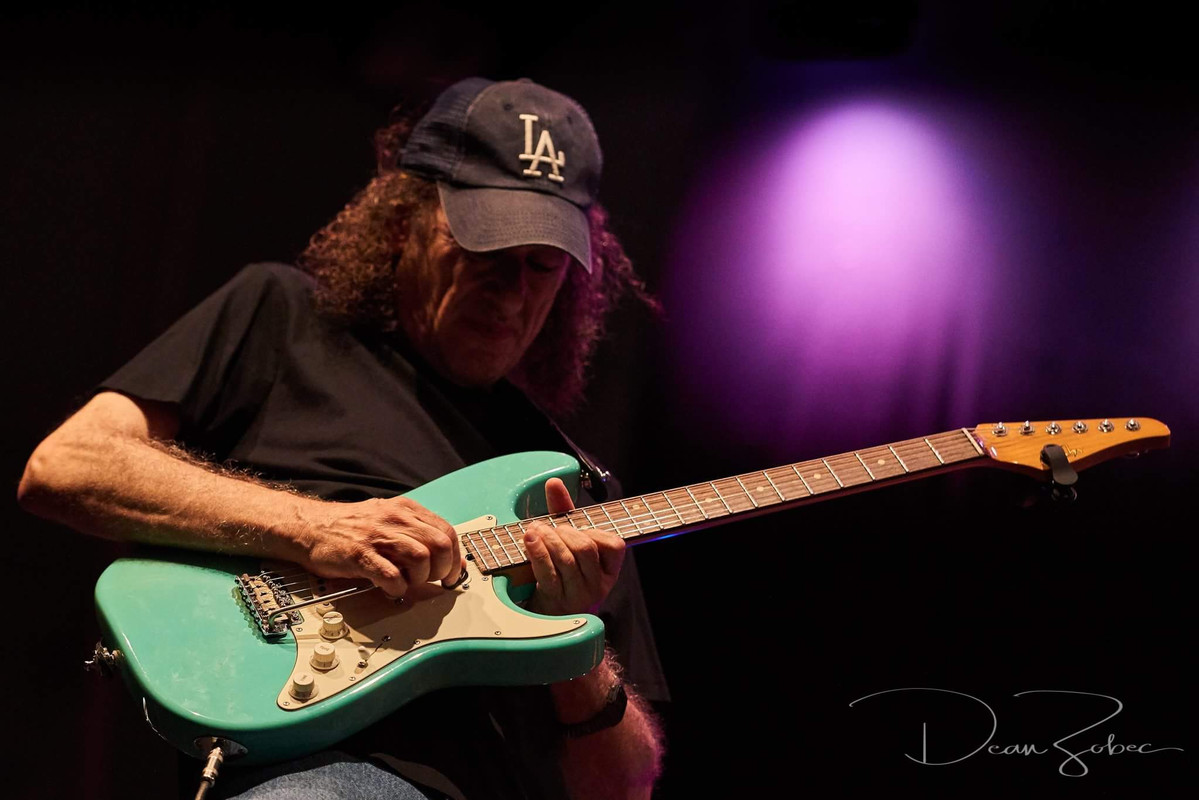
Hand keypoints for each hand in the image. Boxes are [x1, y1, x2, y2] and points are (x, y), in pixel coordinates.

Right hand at [302, 496, 464, 597]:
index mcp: (405, 510)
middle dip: (442, 569)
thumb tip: (450, 560)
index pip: (447, 531)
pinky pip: (392, 575)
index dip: (455, 557)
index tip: (452, 573)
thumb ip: (418, 536)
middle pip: (440, 545)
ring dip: (421, 578)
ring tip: (410, 583)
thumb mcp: (389, 522)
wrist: (310, 527)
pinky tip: (392, 588)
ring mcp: (377, 536)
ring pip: (421, 558)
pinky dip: (398, 587)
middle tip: (433, 581)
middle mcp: (395, 519)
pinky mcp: (360, 555)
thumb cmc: (351, 528)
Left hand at [523, 478, 625, 615]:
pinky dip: (537, 551)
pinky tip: (528, 539)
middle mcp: (597, 584)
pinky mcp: (555, 601)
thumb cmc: (561, 573)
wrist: (546, 614)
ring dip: (547, 538)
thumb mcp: (568, 542)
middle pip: (586, 548)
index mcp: (608, 570)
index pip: (614, 545)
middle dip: (564, 532)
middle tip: (547, 527)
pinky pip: (547, 572)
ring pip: (566, 559)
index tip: (573, 528)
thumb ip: (563, 511)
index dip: (594, 531)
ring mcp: (576, 595)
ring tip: (534, 529)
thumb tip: (554, 482)